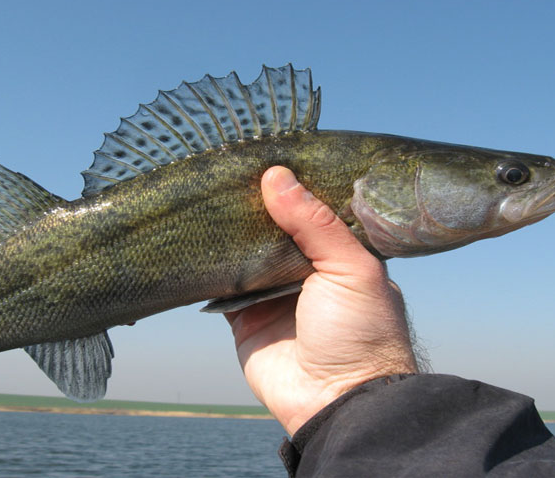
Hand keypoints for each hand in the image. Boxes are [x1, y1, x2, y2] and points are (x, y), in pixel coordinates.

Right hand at [225, 166, 418, 435]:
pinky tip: (193, 235)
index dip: (293, 185)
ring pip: (245, 253)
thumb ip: (315, 223)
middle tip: (227, 169)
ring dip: (230, 231)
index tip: (267, 153)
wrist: (337, 402)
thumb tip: (275, 176)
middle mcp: (306, 272)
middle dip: (255, 206)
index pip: (312, 210)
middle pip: (274, 229)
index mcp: (340, 256)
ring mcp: (273, 294)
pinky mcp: (243, 317)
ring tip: (206, 192)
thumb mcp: (351, 269)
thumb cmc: (361, 333)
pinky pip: (220, 285)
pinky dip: (209, 266)